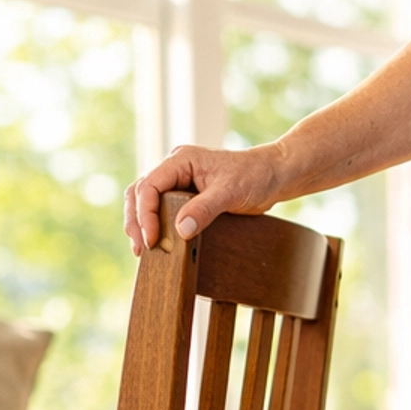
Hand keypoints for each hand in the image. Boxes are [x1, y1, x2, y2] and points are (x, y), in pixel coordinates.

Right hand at [124, 143, 282, 255]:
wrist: (273, 175)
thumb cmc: (255, 176)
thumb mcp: (230, 193)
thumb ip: (204, 209)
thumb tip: (180, 231)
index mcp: (181, 160)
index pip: (149, 186)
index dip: (145, 214)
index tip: (152, 240)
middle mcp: (175, 168)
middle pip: (140, 193)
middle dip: (137, 221)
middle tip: (141, 249)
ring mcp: (179, 180)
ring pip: (145, 200)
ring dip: (141, 223)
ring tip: (143, 249)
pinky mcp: (185, 194)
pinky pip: (161, 207)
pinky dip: (154, 224)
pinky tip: (156, 242)